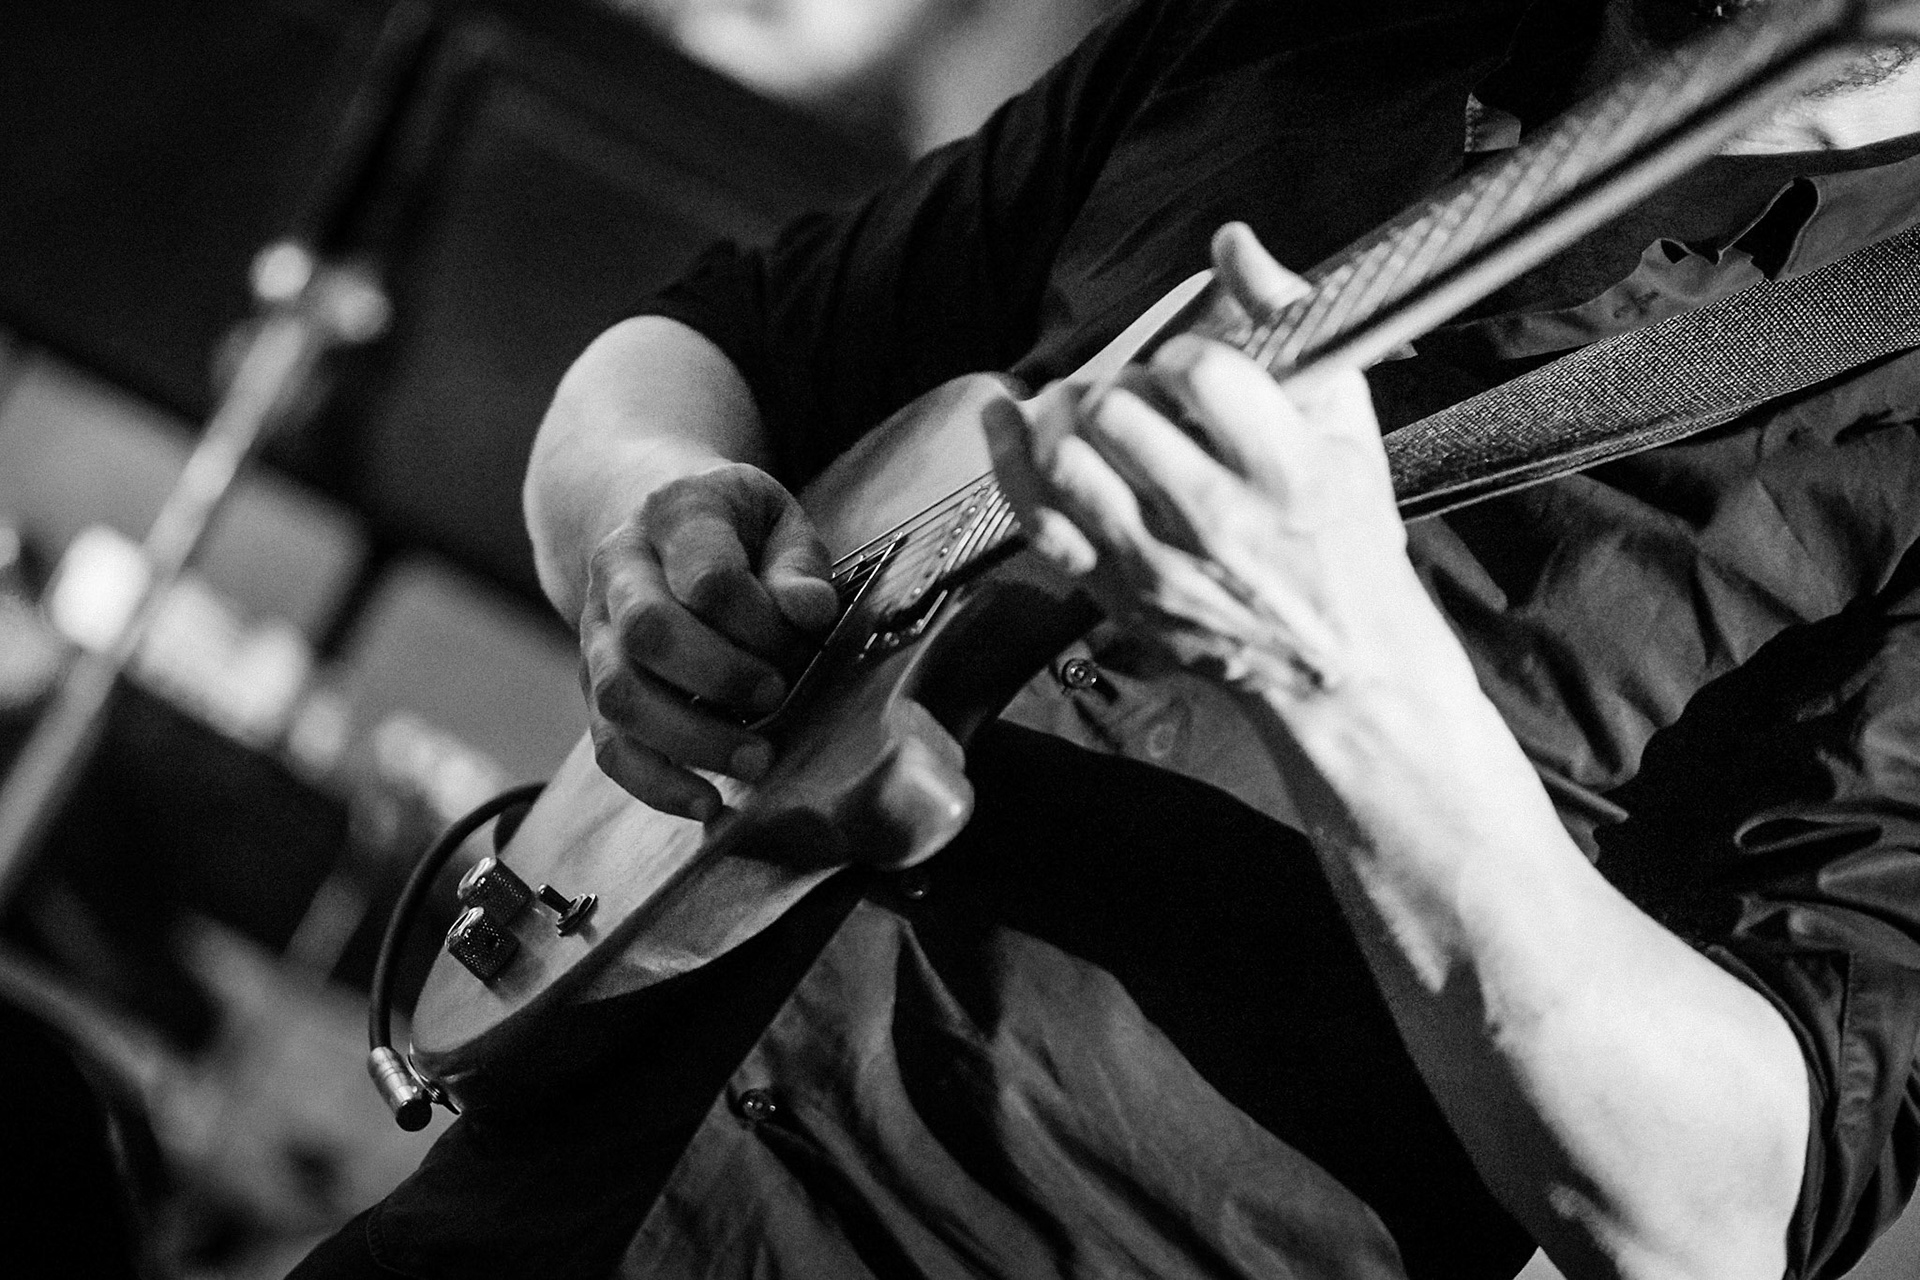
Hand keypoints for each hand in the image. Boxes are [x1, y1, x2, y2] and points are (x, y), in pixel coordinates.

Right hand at [577, 461, 838, 818]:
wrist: (654, 523)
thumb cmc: (737, 530)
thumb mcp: (777, 520)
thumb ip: (799, 564)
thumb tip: (811, 612)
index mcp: (673, 514)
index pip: (706, 574)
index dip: (759, 619)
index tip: (803, 639)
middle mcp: (619, 570)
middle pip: (648, 631)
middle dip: (722, 677)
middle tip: (778, 697)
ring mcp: (597, 631)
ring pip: (620, 695)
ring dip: (692, 738)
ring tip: (757, 760)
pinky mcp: (594, 686)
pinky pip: (608, 746)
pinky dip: (656, 784)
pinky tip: (707, 804)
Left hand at [985, 223, 1421, 705]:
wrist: (1342, 666)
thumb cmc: (1346, 534)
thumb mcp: (1345, 424)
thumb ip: (1289, 323)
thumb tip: (1232, 241)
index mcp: (1284, 472)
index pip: (1197, 373)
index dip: (1184, 352)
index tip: (1194, 368)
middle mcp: (1214, 522)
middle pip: (1116, 413)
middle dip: (1120, 384)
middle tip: (1139, 393)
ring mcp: (1156, 564)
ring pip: (1066, 462)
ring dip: (1062, 416)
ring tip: (1085, 408)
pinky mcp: (1116, 594)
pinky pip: (1036, 519)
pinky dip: (1008, 459)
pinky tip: (1008, 419)